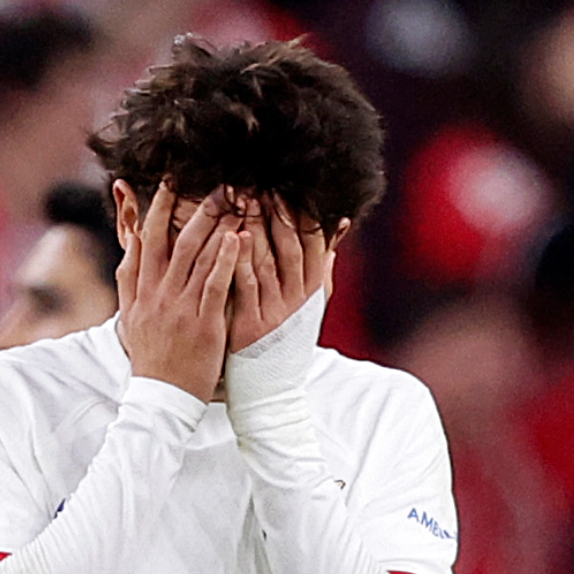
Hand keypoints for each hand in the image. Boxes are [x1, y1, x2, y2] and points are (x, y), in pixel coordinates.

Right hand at [116, 186, 242, 400]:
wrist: (162, 397)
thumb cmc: (152, 356)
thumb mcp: (130, 315)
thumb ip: (130, 278)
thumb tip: (130, 244)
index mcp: (141, 289)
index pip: (147, 238)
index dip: (158, 206)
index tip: (171, 179)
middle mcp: (158, 293)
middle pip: (174, 239)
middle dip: (193, 207)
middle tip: (216, 183)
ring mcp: (180, 307)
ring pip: (197, 257)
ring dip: (217, 225)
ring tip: (236, 202)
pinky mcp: (203, 324)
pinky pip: (215, 285)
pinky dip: (226, 260)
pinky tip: (239, 239)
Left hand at [226, 199, 334, 353]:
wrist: (270, 387)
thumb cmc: (287, 336)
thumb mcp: (311, 300)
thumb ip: (323, 262)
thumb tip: (339, 222)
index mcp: (312, 289)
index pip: (313, 244)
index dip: (302, 216)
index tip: (288, 189)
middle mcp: (297, 299)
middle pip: (290, 249)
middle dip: (277, 216)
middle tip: (263, 186)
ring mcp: (274, 312)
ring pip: (268, 263)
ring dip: (256, 229)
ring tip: (244, 201)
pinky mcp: (250, 325)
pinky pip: (246, 287)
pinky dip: (241, 261)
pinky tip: (234, 238)